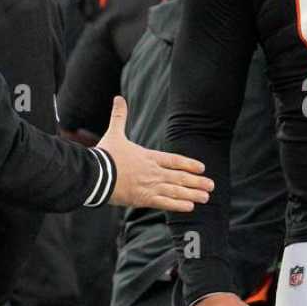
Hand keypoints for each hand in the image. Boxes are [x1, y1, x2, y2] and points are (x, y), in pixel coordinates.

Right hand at [97, 97, 213, 211]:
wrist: (95, 173)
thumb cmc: (105, 154)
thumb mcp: (114, 133)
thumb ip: (119, 117)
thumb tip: (118, 98)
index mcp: (149, 157)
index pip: (175, 160)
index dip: (189, 164)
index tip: (202, 168)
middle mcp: (153, 172)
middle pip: (180, 177)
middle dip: (197, 181)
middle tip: (211, 185)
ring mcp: (149, 185)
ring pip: (176, 191)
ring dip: (192, 194)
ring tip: (206, 197)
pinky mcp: (142, 198)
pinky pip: (164, 203)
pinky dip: (178, 205)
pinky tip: (190, 207)